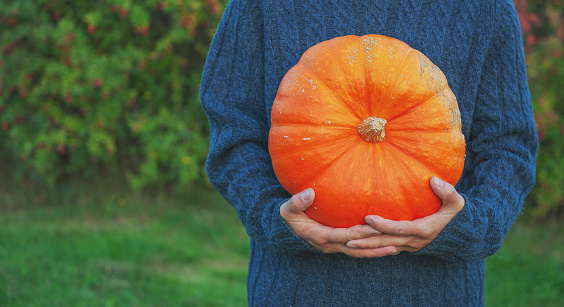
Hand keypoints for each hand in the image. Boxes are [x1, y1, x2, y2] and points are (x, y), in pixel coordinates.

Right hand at [280, 188, 395, 257]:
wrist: (285, 229)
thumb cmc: (288, 216)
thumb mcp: (287, 209)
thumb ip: (296, 202)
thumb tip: (309, 193)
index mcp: (320, 236)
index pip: (343, 236)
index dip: (359, 233)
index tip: (374, 227)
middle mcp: (330, 245)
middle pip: (356, 248)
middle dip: (374, 245)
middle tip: (393, 240)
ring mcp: (335, 247)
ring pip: (359, 252)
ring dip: (376, 251)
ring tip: (396, 248)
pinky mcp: (338, 245)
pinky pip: (357, 250)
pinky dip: (371, 250)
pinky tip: (385, 246)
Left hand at [346, 177, 464, 254]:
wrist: (458, 234)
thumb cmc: (454, 214)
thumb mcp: (457, 202)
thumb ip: (448, 192)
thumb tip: (433, 180)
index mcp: (423, 230)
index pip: (398, 228)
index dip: (382, 225)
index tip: (367, 217)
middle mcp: (413, 241)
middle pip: (386, 242)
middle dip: (367, 240)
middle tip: (347, 237)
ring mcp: (408, 246)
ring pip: (384, 247)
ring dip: (366, 246)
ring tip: (347, 243)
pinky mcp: (405, 246)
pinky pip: (386, 248)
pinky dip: (372, 248)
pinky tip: (358, 244)